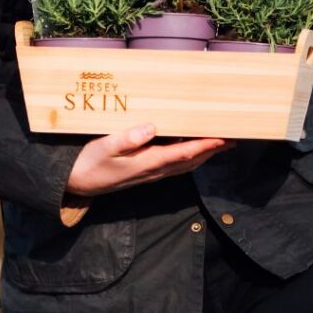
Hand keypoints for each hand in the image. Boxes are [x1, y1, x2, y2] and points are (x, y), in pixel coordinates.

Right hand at [66, 124, 234, 196]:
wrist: (78, 183)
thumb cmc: (89, 162)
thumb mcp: (104, 146)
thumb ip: (126, 138)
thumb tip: (150, 128)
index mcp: (146, 163)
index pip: (183, 154)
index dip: (205, 146)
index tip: (223, 139)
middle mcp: (154, 171)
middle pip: (191, 161)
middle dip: (213, 151)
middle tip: (234, 138)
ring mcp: (151, 173)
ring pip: (185, 164)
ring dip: (205, 154)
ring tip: (222, 143)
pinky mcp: (147, 172)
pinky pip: (176, 165)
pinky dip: (191, 156)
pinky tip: (194, 148)